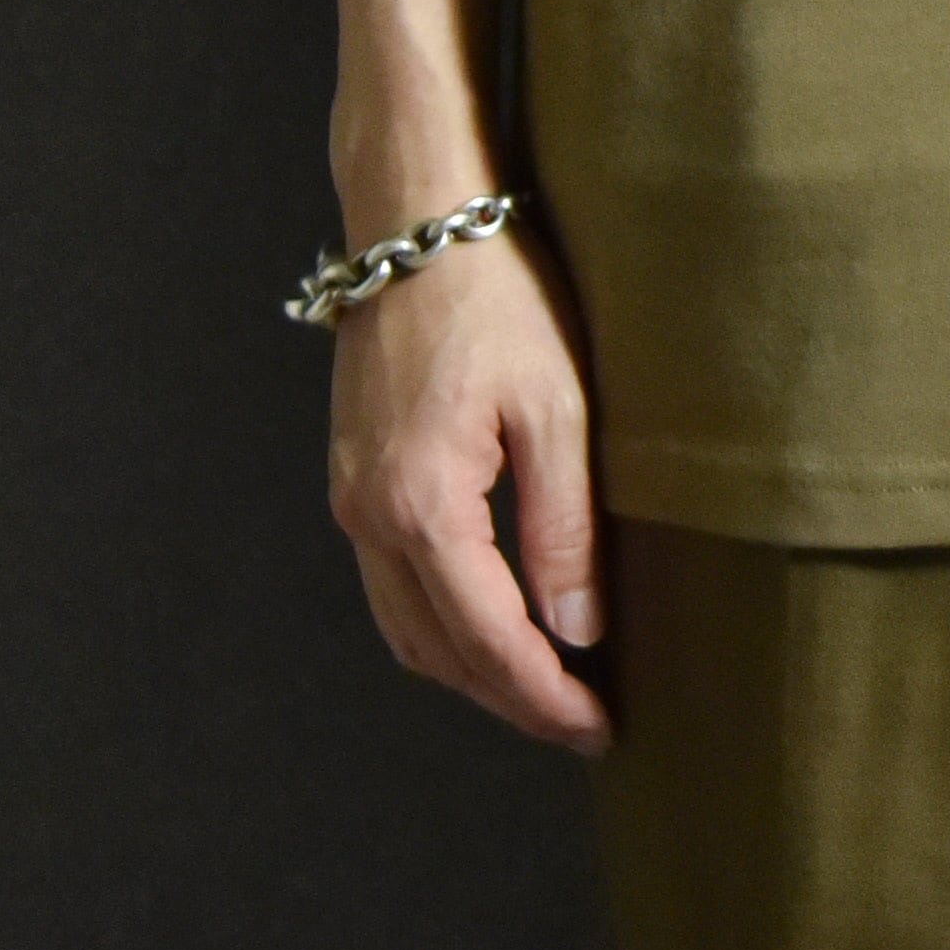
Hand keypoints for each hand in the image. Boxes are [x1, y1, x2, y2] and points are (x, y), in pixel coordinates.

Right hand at [325, 228, 611, 753]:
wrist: (416, 220)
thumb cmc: (497, 295)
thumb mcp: (556, 406)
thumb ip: (565, 525)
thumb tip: (578, 628)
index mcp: (422, 504)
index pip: (488, 640)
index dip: (545, 697)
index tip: (599, 729)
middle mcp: (369, 515)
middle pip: (437, 652)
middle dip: (510, 698)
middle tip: (583, 722)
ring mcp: (350, 499)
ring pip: (406, 627)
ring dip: (471, 669)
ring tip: (547, 685)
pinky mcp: (353, 477)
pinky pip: (390, 584)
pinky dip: (441, 622)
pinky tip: (493, 621)